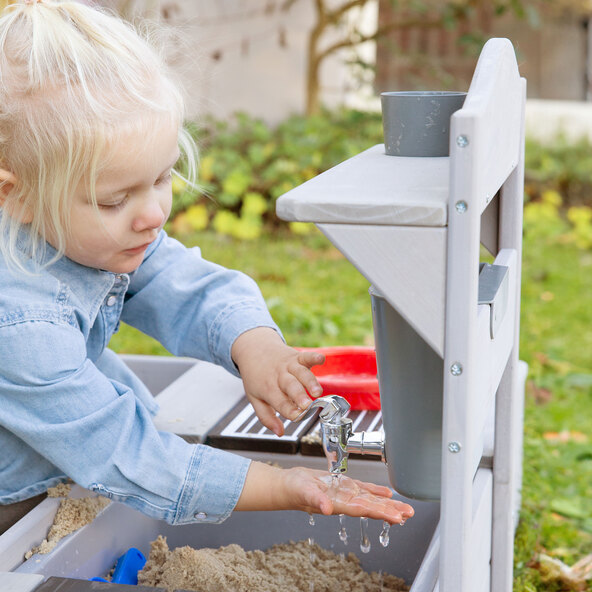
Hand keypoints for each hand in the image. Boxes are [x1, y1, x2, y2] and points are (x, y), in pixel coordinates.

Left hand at [231, 328, 324, 435]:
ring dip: (310, 381)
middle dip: (299, 396)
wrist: (253, 349)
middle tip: (307, 405)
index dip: (289, 410)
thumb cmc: (255, 377)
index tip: (298, 417)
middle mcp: (279, 376)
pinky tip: (321, 359)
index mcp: (268, 389)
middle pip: (290, 387)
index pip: (280, 402)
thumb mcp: (254, 398)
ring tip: (317, 391)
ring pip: (301, 373)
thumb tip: (280, 433)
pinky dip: (314, 357)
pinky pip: (306, 356)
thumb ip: (266, 417)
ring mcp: (288, 366)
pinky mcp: (296, 356)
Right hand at [236, 463, 413, 524]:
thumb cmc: (292, 490)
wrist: (286, 485)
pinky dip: (375, 491)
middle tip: (409, 514)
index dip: (381, 513)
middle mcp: (345, 501)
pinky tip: (387, 493)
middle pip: (372, 508)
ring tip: (404, 509)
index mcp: (338, 504)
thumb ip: (315, 499)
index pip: (364, 510)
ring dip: (388, 504)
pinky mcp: (343, 486)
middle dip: (391, 511)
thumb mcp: (303, 492)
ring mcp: (345, 494)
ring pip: (371, 499)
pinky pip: (363, 489)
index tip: (397, 517)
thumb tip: (327, 509)